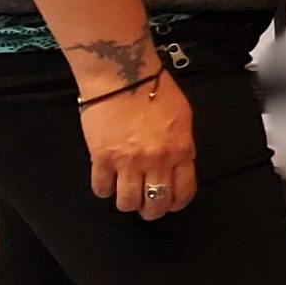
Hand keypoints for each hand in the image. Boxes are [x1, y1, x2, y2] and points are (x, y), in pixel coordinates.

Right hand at [82, 69, 195, 219]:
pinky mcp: (102, 158)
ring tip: (126, 192)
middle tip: (147, 204)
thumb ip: (182, 145)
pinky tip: (107, 179)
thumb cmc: (153, 88)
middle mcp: (156, 160)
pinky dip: (104, 189)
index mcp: (179, 149)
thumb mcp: (182, 117)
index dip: (176, 203)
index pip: (183, 191)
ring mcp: (128, 161)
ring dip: (127, 201)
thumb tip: (180, 163)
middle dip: (152, 209)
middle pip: (156, 204)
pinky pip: (101, 188)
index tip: (171, 202)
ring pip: (128, 203)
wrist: (124, 75)